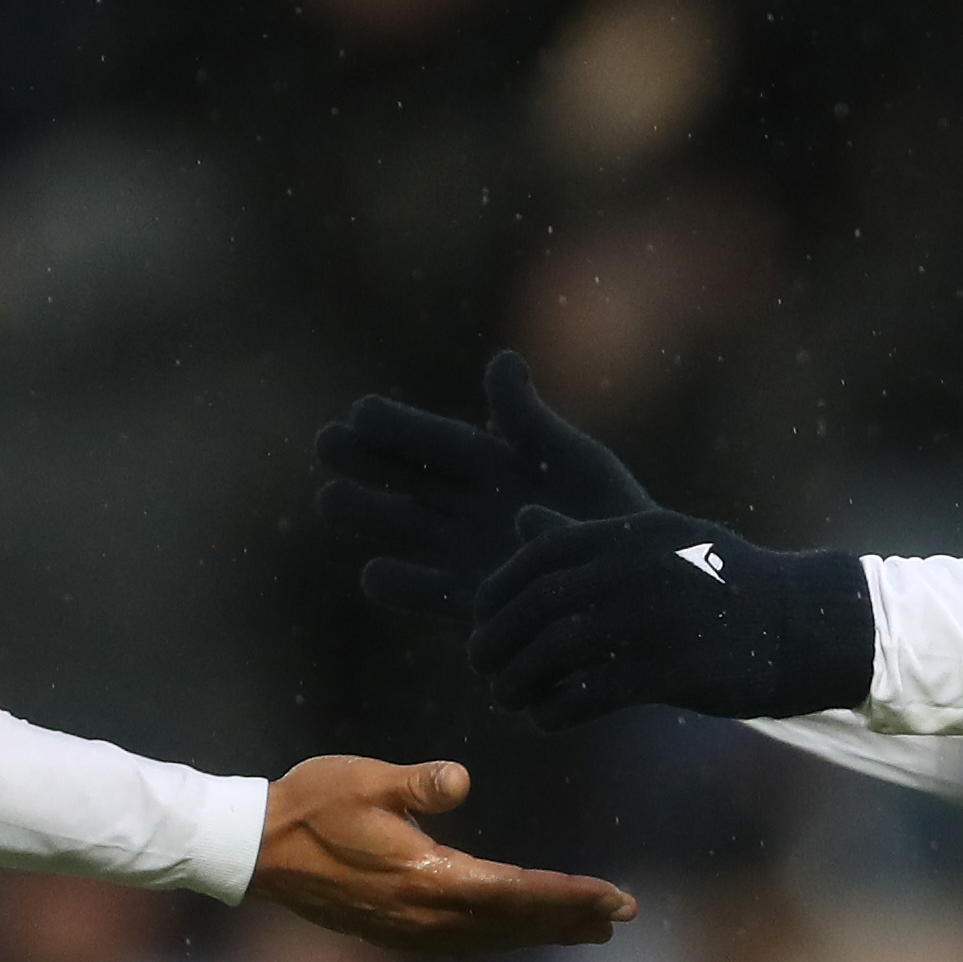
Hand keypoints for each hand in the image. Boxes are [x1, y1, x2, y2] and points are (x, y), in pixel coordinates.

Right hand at [253, 755, 635, 950]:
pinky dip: (501, 937)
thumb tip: (462, 781)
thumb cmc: (311, 805)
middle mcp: (425, 916)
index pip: (517, 893)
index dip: (570, 897)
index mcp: (427, 879)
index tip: (615, 900)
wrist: (255, 850)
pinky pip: (464, 942)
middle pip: (514, 923)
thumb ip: (416, 785)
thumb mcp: (365, 781)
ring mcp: (409, 930)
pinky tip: (515, 932)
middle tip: (621, 917)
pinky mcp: (395, 931)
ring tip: (585, 929)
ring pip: (491, 937)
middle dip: (569, 919)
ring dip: (540, 932)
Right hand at [316, 351, 655, 617]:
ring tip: (330, 500)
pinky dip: (402, 584)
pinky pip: (427, 591)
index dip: (398, 426)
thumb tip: (500, 362)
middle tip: (326, 443)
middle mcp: (468, 504)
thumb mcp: (573, 458)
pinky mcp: (472, 599)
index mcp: (492, 462)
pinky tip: (374, 572)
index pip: (435, 440)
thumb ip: (530, 419)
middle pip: (406, 479)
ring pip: (404, 527)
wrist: (635, 582)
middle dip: (365, 462)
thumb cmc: (610, 511)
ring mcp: (465, 552)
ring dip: (368, 513)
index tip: (360, 412)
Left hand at [464, 506, 876, 727]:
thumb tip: (520, 519)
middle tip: (480, 665)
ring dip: (516, 680)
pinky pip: (586, 695)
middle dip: (495, 640)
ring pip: (552, 653)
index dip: (496, 592)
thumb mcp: (653, 540)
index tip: (480, 619)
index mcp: (626, 533)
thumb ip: (584, 535)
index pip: (536, 558)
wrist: (796, 623)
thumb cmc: (719, 581)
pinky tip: (545, 720)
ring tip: (506, 697)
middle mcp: (631, 570)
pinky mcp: (666, 671)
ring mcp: (648, 620)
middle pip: (534, 607)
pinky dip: (553, 711)